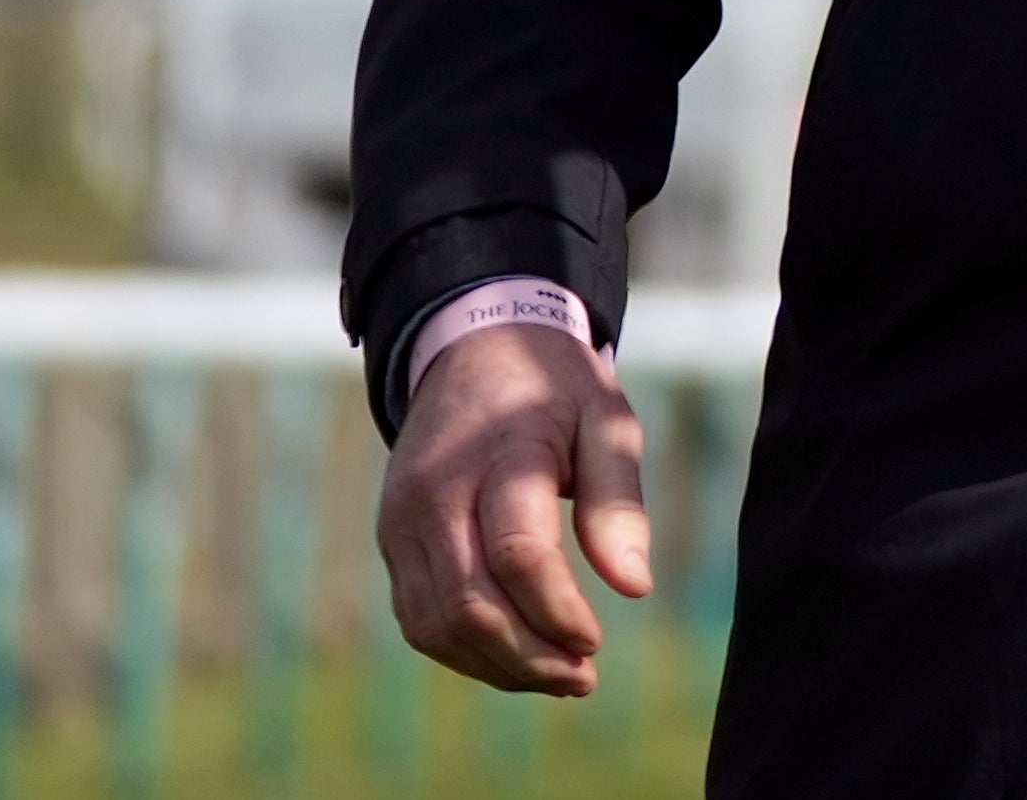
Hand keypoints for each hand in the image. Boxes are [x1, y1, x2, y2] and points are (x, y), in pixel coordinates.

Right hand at [379, 320, 649, 696]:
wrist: (473, 348)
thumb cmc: (553, 389)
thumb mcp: (607, 420)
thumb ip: (619, 502)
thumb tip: (636, 588)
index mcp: (499, 454)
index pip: (517, 553)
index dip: (557, 610)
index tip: (597, 641)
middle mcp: (435, 494)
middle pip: (469, 603)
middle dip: (528, 655)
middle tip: (584, 678)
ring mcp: (401, 521)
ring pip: (434, 623)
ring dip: (495, 665)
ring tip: (558, 678)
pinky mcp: (390, 540)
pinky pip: (418, 616)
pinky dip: (463, 651)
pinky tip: (513, 659)